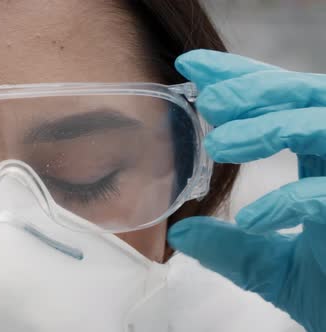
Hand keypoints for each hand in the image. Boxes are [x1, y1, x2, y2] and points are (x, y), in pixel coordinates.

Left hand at [168, 50, 325, 331]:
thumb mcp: (274, 269)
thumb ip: (231, 248)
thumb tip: (180, 234)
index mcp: (325, 162)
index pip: (283, 105)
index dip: (242, 80)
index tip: (193, 69)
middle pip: (310, 96)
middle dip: (259, 89)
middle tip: (210, 100)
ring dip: (272, 127)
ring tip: (220, 145)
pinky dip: (294, 201)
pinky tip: (255, 219)